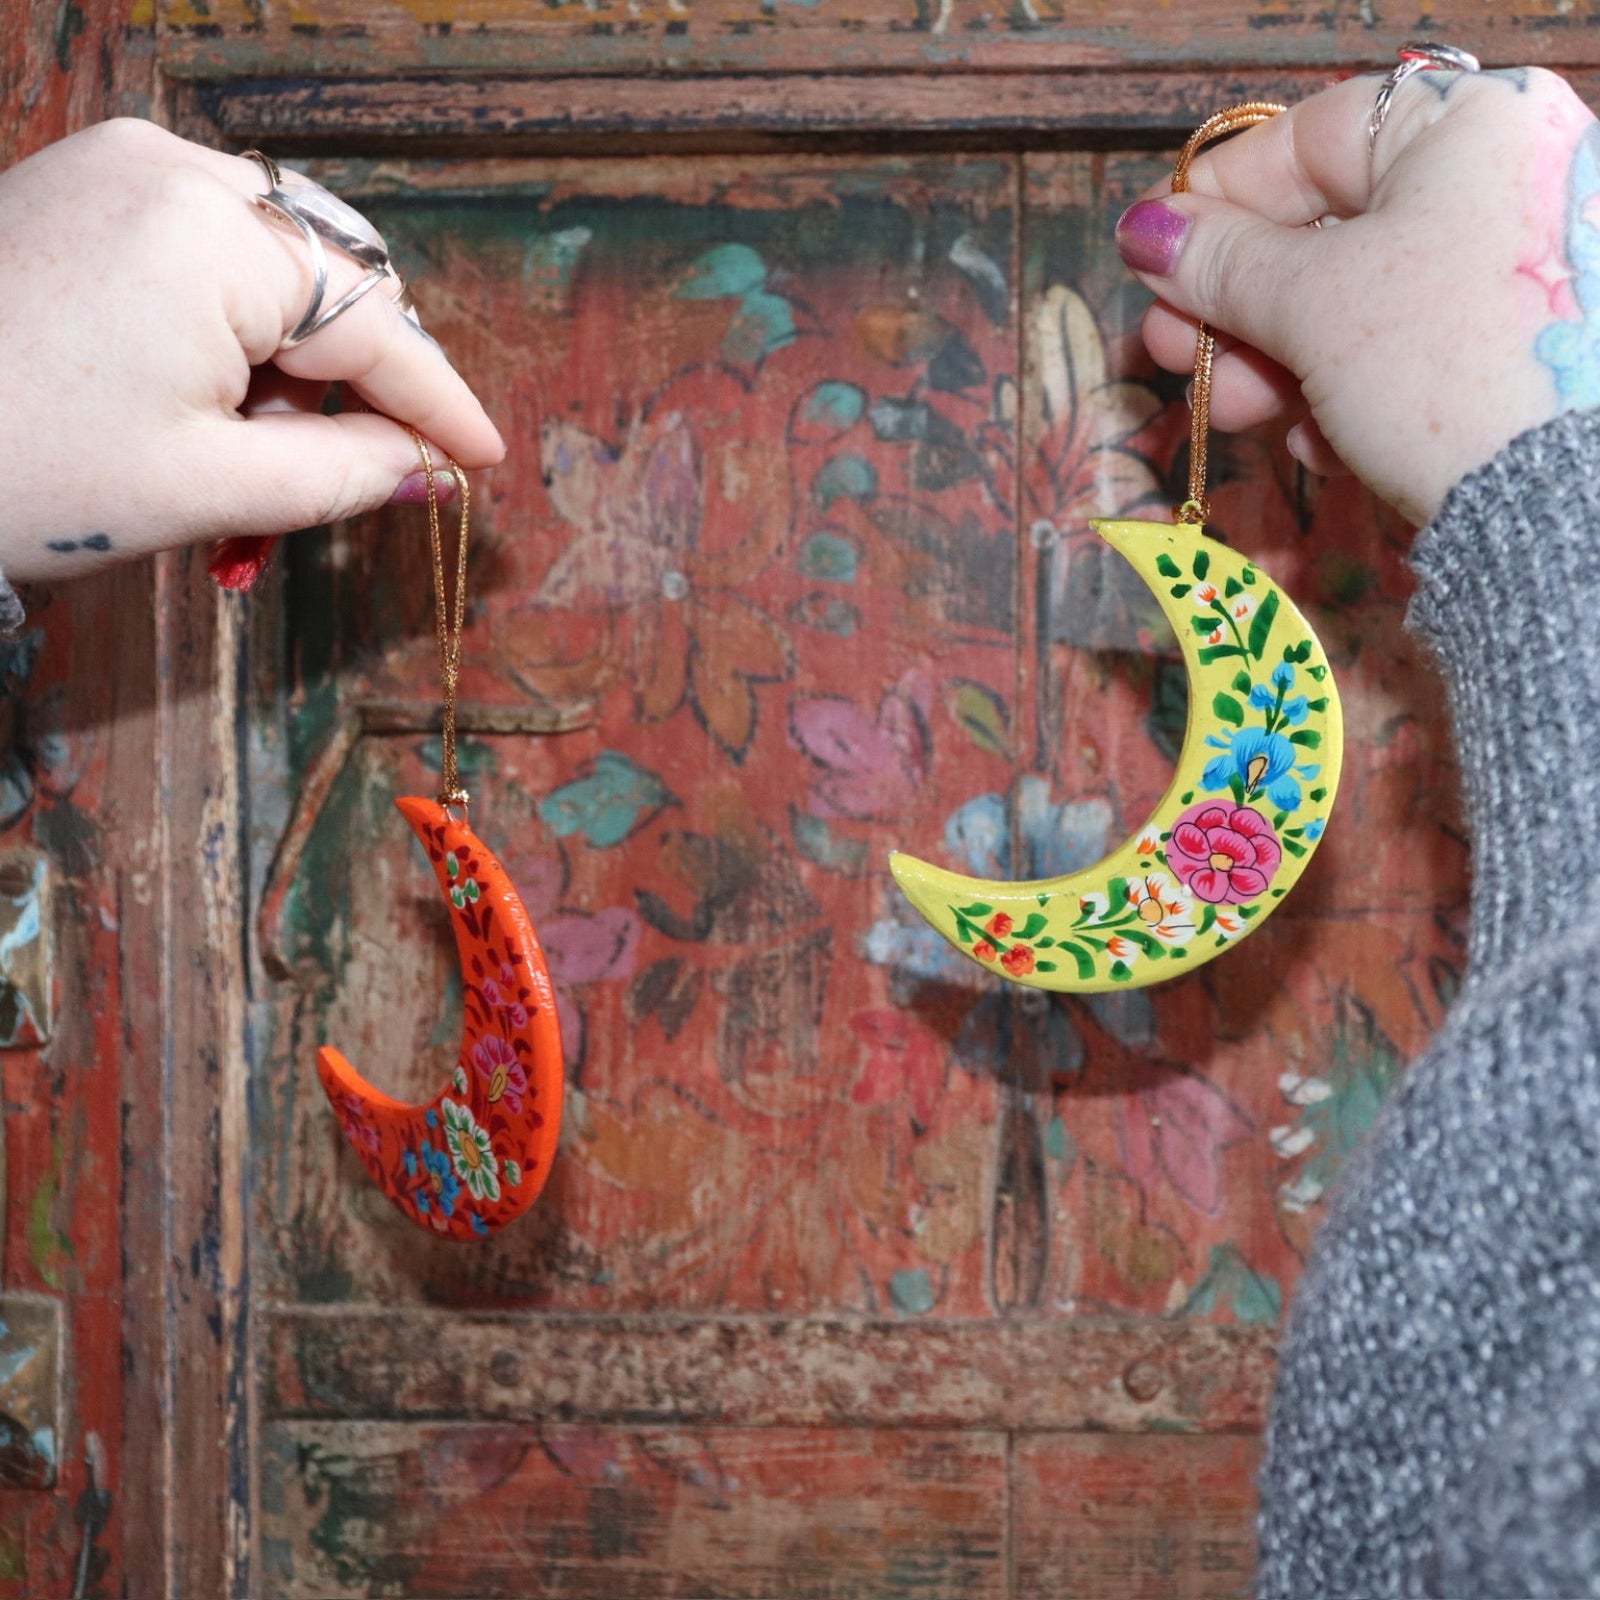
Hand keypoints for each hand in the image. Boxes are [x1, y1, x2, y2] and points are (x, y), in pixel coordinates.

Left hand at [0, 118, 504, 580]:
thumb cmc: (21, 471)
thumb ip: (344, 473)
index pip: (374, 327)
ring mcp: (120, 166)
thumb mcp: (207, 489)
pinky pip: (206, 252)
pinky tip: (205, 407)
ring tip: (246, 471)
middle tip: (340, 482)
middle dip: (348, 392)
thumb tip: (431, 469)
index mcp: (211, 233)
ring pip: (273, 271)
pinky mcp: (82, 186)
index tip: (485, 458)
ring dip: (287, 375)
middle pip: (330, 284)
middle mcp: (173, 167)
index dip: (438, 402)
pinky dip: (229, 335)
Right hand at [1115, 67, 1598, 525]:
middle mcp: (1498, 184)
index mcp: (1466, 130)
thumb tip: (1144, 233)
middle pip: (1321, 234)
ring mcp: (1507, 273)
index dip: (1214, 201)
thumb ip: (1220, 264)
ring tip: (1232, 414)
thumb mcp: (1312, 304)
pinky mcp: (1506, 353)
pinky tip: (1318, 445)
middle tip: (1167, 353)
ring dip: (1271, 366)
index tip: (1148, 252)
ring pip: (1350, 307)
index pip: (1308, 141)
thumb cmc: (1440, 361)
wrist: (1560, 497)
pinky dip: (1340, 397)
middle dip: (1233, 309)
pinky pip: (1397, 356)